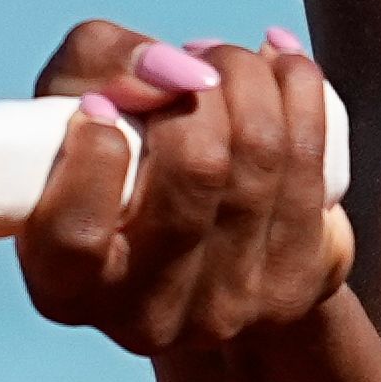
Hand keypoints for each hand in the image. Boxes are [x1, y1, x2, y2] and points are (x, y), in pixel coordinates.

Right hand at [14, 20, 355, 357]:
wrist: (199, 232)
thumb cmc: (115, 152)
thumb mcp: (68, 100)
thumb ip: (97, 64)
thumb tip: (179, 72)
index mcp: (66, 288)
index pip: (78, 231)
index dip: (94, 153)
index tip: (101, 108)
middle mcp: (147, 317)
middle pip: (198, 168)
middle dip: (204, 83)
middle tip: (194, 65)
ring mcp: (228, 310)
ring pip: (264, 156)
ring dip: (252, 78)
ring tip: (229, 64)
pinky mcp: (296, 288)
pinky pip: (313, 164)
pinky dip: (302, 93)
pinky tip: (281, 70)